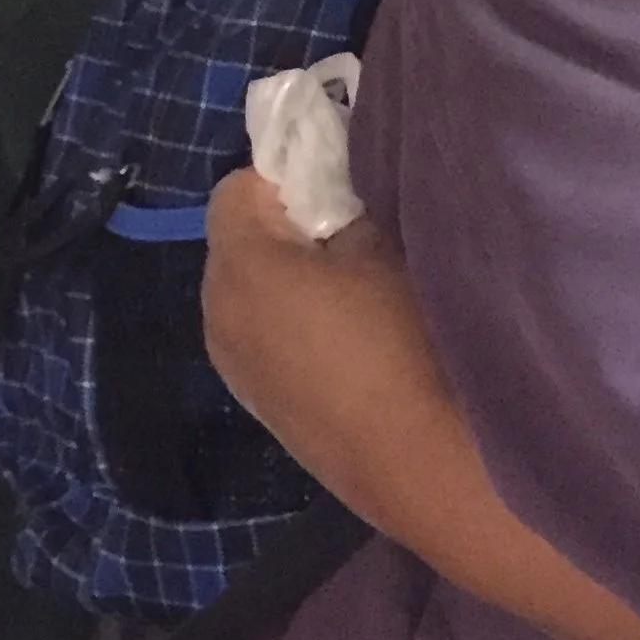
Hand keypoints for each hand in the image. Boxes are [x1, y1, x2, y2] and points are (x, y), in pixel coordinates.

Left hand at [203, 169, 426, 509]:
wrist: (422, 463)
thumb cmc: (406, 339)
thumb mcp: (387, 248)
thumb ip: (351, 207)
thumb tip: (337, 200)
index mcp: (240, 267)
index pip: (236, 188)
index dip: (286, 176)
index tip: (342, 187)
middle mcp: (217, 315)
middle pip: (237, 244)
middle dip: (289, 230)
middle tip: (357, 236)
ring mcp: (235, 369)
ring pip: (251, 297)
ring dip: (293, 283)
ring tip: (361, 295)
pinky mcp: (262, 408)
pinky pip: (266, 341)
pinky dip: (297, 328)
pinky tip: (356, 348)